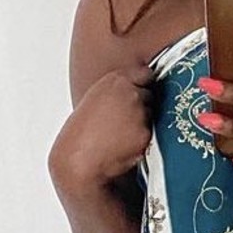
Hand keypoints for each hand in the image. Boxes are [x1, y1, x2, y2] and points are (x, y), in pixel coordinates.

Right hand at [49, 61, 155, 195]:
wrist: (80, 158)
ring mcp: (140, 113)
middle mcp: (131, 93)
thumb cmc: (83, 133)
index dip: (144, 85)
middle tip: (125, 121)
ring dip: (143, 124)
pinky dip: (142, 141)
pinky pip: (151, 136)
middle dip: (143, 106)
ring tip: (121, 135)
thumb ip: (118, 91)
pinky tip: (125, 145)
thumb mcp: (97, 98)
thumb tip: (136, 91)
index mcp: (116, 80)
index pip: (145, 74)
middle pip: (150, 95)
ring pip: (152, 116)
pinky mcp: (145, 133)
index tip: (142, 92)